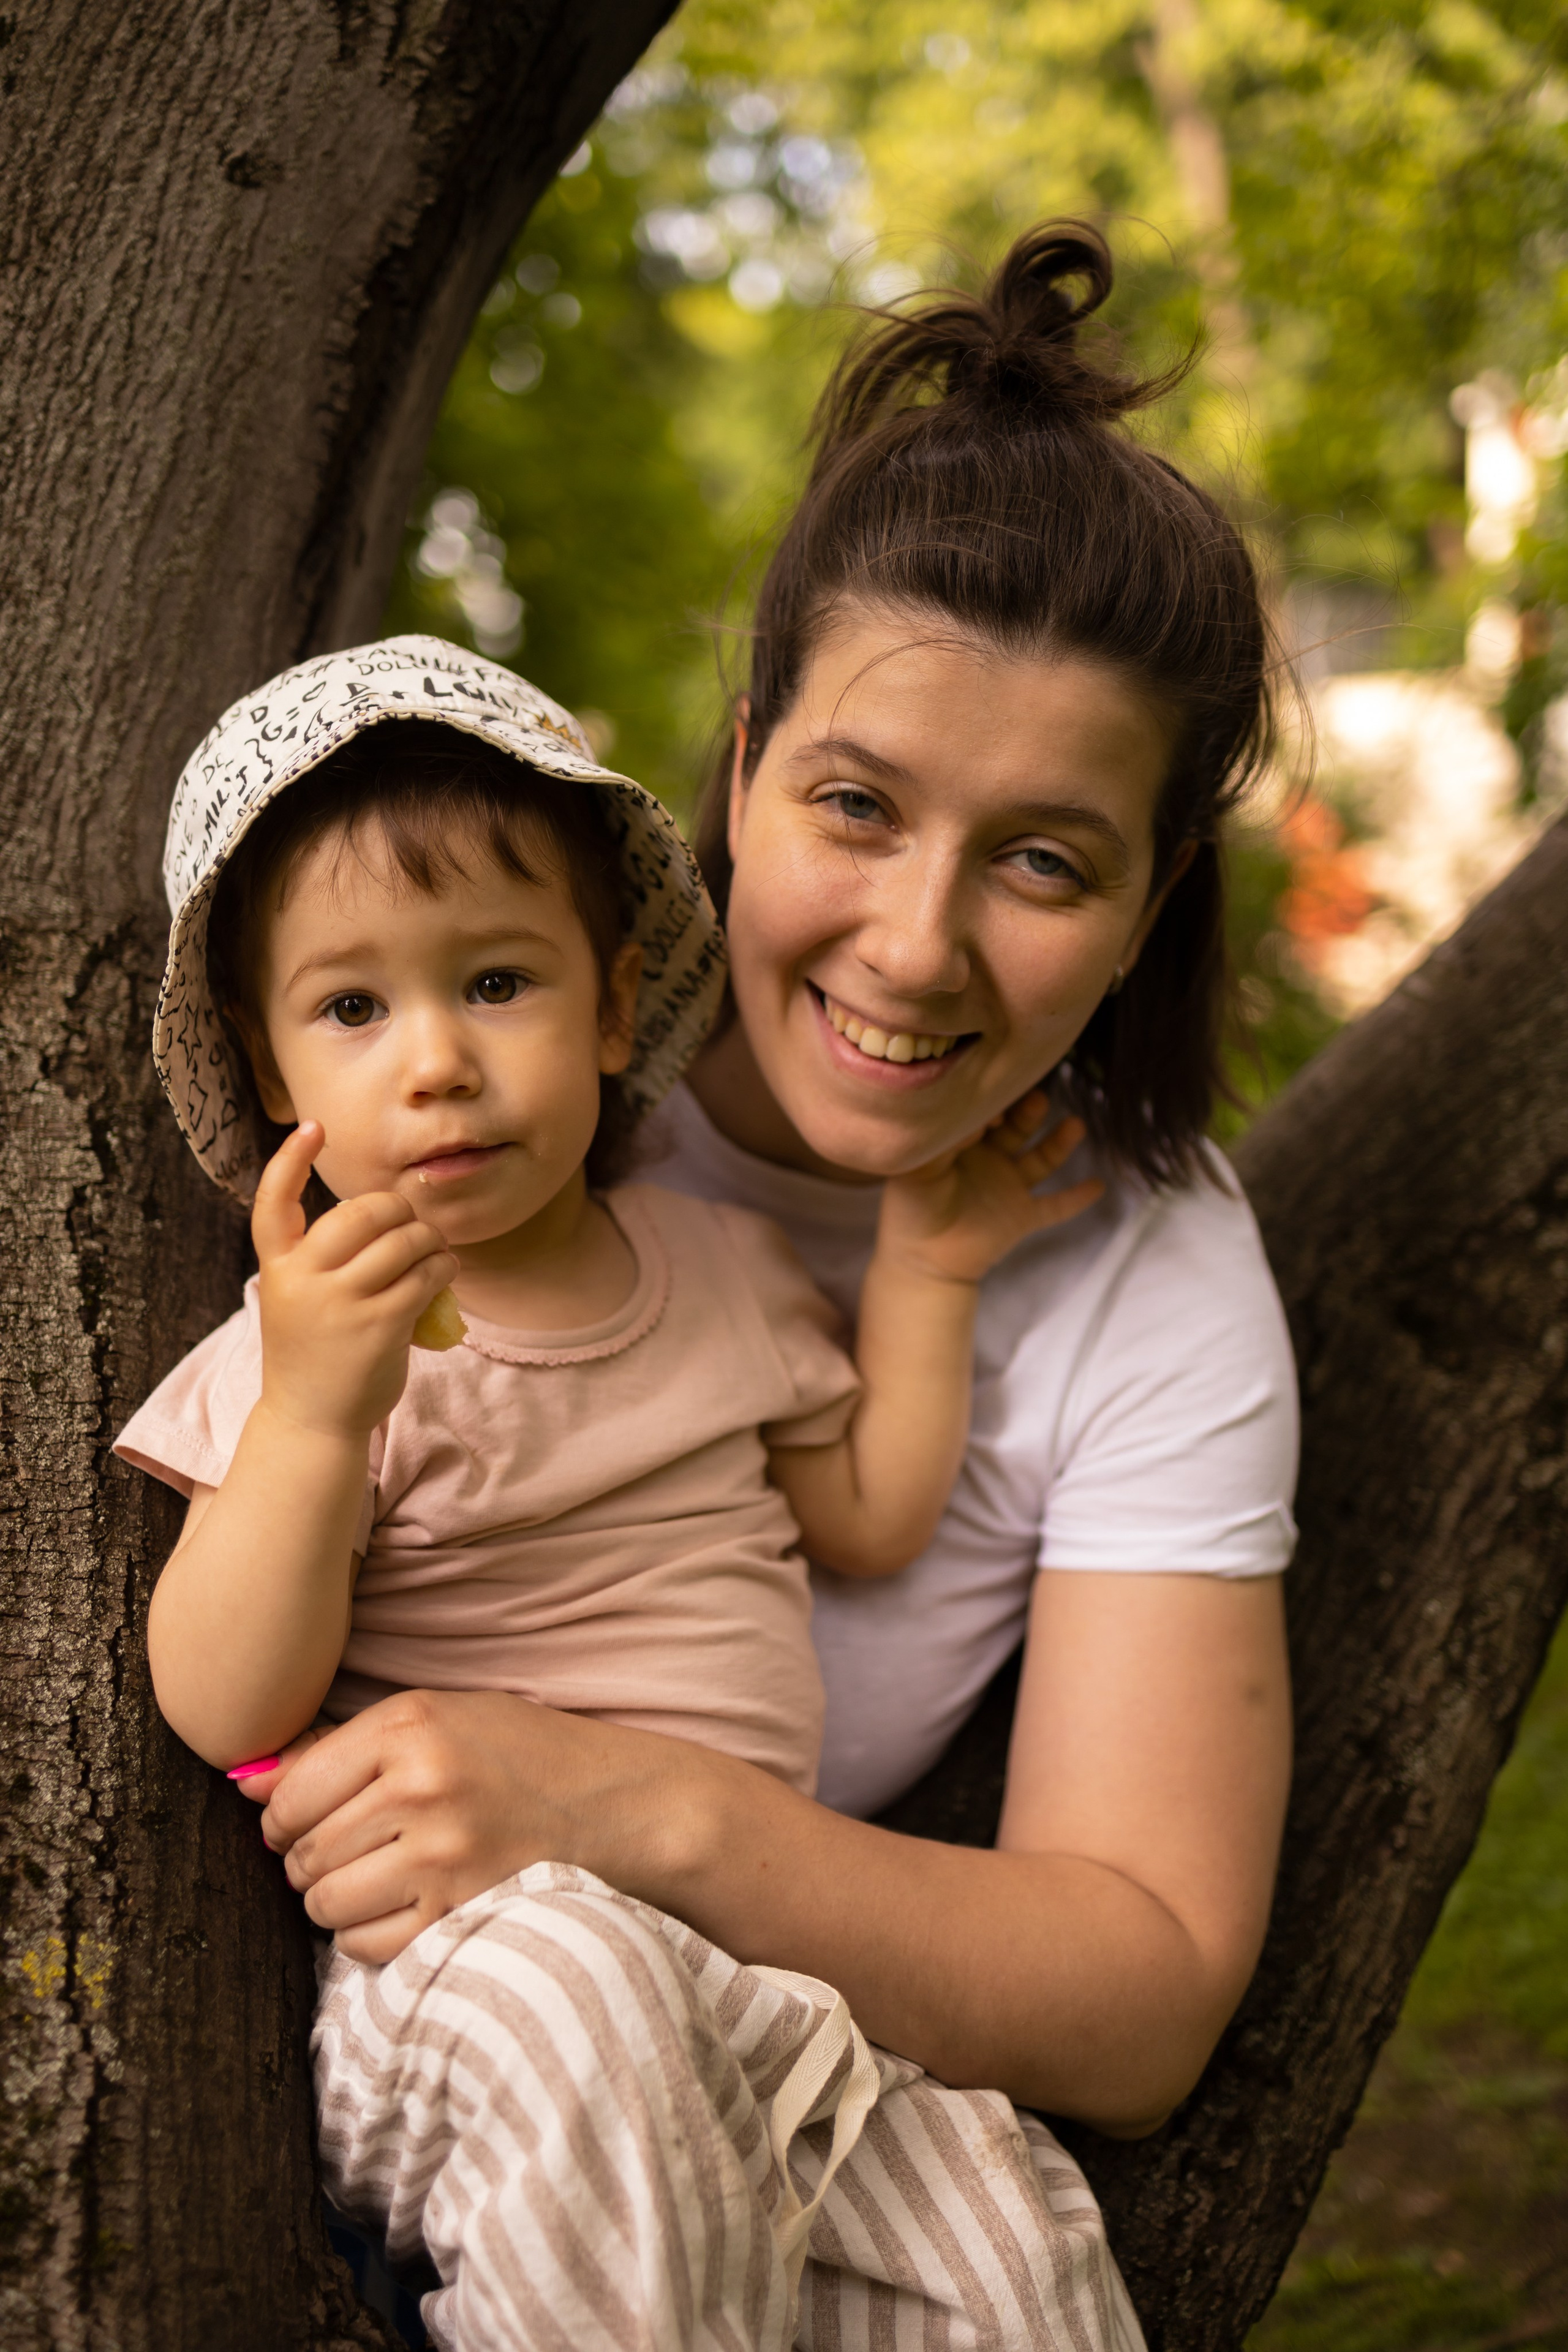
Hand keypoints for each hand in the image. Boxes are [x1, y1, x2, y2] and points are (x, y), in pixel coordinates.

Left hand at [248, 1690, 704, 1963]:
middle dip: (311, 1861)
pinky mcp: (461, 1914)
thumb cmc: (522, 1755)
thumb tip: (247, 1783)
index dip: (284, 1818)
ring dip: (337, 1901)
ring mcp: (443, 1856)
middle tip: (353, 1853)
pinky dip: (370, 1935)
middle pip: (304, 1852)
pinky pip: (366, 1945)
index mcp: (410, 1726)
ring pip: (325, 1903)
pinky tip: (407, 1906)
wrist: (620, 1806)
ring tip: (380, 1879)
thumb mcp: (439, 1719)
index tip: (302, 1823)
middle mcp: (422, 1787)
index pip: (292, 1792)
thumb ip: (341, 1748)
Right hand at [253, 1122, 457, 1439]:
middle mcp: (304, 1279)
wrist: (311, 1420)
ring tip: (434, 1252)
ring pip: (403, 1241)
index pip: (273, 1201)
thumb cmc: (312, 1354)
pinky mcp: (381, 1325)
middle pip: (360, 1212)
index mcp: (278, 1267)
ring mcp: (342, 1302)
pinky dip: (443, 1266)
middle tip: (410, 1226)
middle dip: (396, 1210)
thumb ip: (323, 1261)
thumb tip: (389, 1222)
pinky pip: (426, 1275)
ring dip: (430, 1239)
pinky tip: (444, 1271)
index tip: (313, 1126)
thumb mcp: (297, 1301)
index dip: (290, 1160)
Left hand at [876, 1091, 1103, 1287]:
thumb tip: (973, 1116)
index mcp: (962, 1141)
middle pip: (1017, 1126)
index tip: (993, 1103)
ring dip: (1059, 1142)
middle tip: (1036, 1099)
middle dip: (1028, 1112)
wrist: (921, 1262)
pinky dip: (1076, 1198)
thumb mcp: (919, 1169)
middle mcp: (989, 1157)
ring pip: (1042, 1158)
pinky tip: (1098, 1185)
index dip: (991, 1103)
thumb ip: (943, 1142)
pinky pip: (1055, 1206)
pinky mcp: (1023, 1216)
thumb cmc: (912, 1210)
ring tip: (1075, 1125)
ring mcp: (1009, 1186)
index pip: (983, 1112)